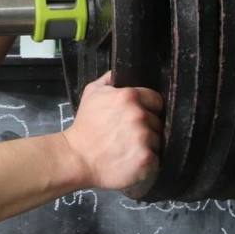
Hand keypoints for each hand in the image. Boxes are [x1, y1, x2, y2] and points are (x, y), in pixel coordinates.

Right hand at [62, 71, 162, 197]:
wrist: (77, 158)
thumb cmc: (84, 127)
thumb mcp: (91, 93)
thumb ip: (109, 79)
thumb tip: (122, 72)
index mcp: (129, 96)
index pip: (156, 100)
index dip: (149, 108)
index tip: (138, 116)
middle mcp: (139, 115)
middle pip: (157, 121)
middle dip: (147, 127)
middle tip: (129, 134)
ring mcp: (144, 138)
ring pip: (158, 140)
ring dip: (147, 145)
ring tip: (129, 149)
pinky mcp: (146, 159)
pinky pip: (157, 159)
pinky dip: (148, 162)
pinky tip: (132, 160)